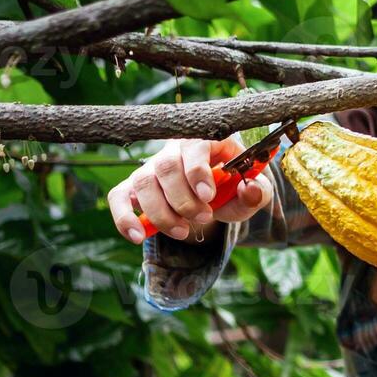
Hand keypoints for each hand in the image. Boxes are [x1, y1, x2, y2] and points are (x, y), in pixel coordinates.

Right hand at [108, 136, 273, 243]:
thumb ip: (257, 191)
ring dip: (161, 212)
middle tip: (204, 218)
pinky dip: (124, 217)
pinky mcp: (134, 185)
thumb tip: (250, 190)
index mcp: (207, 140)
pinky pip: (119, 196)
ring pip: (144, 183)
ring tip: (183, 230)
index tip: (209, 197)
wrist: (216, 195)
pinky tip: (137, 236)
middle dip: (183, 199)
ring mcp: (152, 166)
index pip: (195, 146)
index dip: (198, 172)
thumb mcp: (252, 189)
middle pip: (166, 167)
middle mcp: (174, 149)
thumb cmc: (234, 186)